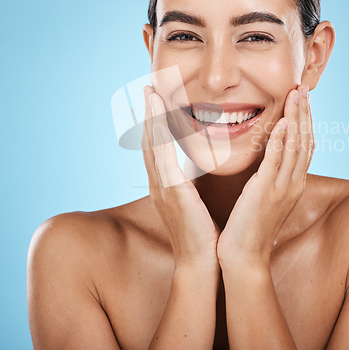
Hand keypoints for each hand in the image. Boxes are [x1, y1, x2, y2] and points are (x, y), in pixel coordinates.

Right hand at [142, 85, 219, 270]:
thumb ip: (190, 183)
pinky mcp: (172, 192)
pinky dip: (159, 137)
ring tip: (150, 94)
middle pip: (149, 141)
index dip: (154, 123)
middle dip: (147, 114)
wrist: (200, 261)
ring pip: (152, 145)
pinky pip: (163, 158)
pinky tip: (158, 119)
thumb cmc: (201, 233)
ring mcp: (162, 187)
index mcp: (165, 185)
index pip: (157, 148)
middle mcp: (158, 183)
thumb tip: (195, 169)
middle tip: (147, 88)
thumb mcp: (193, 202)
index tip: (155, 101)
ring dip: (150, 118)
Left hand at [217, 84, 314, 269]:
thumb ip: (271, 176)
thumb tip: (270, 159)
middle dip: (305, 112)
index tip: (303, 99)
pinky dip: (282, 141)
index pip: (305, 145)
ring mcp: (282, 187)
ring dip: (297, 118)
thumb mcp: (266, 196)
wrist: (244, 255)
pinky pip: (277, 162)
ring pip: (296, 146)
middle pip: (305, 141)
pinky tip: (283, 122)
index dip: (305, 121)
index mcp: (292, 183)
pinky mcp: (266, 191)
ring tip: (297, 94)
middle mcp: (293, 183)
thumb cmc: (250, 225)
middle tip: (303, 88)